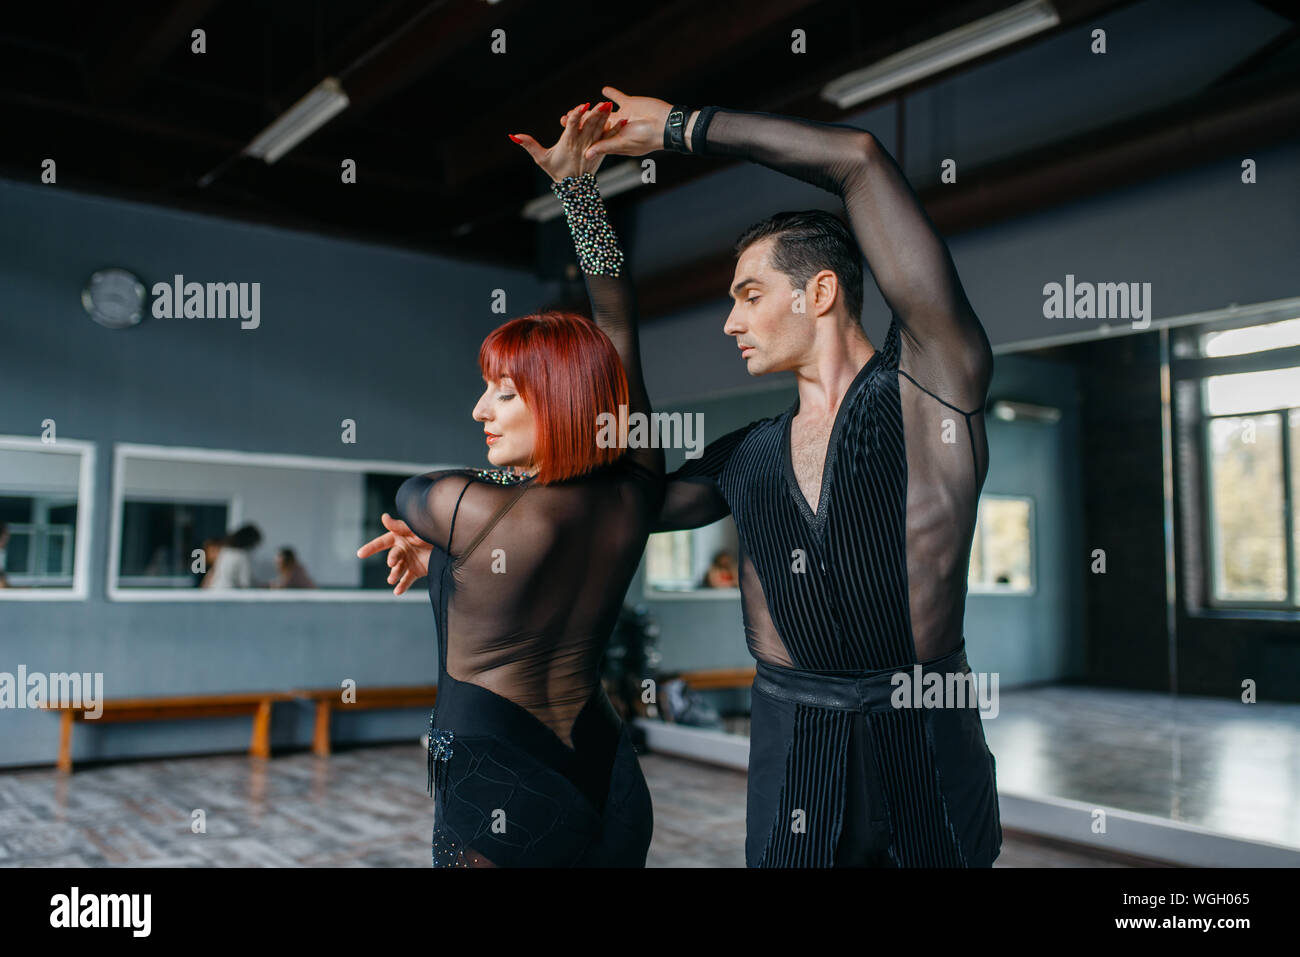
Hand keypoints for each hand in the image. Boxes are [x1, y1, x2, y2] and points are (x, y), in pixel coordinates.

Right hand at [356, 513, 431, 595]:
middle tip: (392, 563)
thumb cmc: (432, 531)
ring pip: (398, 570)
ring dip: (394, 575)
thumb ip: (400, 526)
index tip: (360, 554)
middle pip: (393, 556)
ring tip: (392, 580)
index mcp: (399, 537)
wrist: (451, 544)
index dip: (371, 548)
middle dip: (392, 559)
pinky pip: (407, 580)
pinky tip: (397, 592)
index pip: (382, 543)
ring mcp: (409, 561)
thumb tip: (384, 517)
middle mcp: (402, 550)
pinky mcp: (417, 571)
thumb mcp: (416, 527)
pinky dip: (402, 586)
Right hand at [509, 101, 627, 182]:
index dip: (577, 116)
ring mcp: (593, 147)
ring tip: (610, 106)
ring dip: (605, 118)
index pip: (573, 127)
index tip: (582, 106)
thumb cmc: (556, 171)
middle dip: (595, 115)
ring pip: (600, 129)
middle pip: (589, 126)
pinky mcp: (601, 150)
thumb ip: (529, 145)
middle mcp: (582, 144)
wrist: (574, 187)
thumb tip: (513, 135)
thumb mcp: (541, 159)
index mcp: (568, 143)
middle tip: (602, 103)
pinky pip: (609, 138)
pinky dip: (616, 129)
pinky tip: (625, 120)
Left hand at [559, 86, 671, 160]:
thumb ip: (605, 147)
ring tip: (579, 106)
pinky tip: (604, 89)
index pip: (593, 138)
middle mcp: (617, 129)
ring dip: (592, 109)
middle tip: (565, 118)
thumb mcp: (623, 143)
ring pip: (604, 112)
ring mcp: (624, 116)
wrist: (666, 124)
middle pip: (595, 125)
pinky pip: (619, 98)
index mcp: (615, 140)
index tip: (566, 133)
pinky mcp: (631, 105)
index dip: (581, 136)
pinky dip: (612, 94)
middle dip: (581, 122)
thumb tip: (586, 155)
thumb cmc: (646, 138)